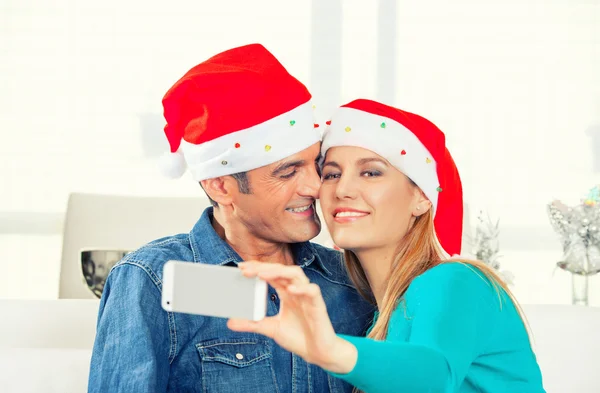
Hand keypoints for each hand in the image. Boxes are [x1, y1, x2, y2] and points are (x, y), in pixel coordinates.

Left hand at [227, 262, 356, 373]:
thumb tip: (230, 322)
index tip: (240, 268)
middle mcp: (297, 291)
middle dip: (264, 267)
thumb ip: (252, 324)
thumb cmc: (298, 337)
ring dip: (279, 272)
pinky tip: (290, 290)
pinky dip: (302, 288)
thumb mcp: (271, 329)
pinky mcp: (318, 305)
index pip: (272, 274)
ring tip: (263, 275)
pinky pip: (312, 291)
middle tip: (246, 269)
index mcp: (286, 293)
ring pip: (296, 274)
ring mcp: (307, 296)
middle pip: (281, 270)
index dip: (258, 268)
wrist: (318, 353)